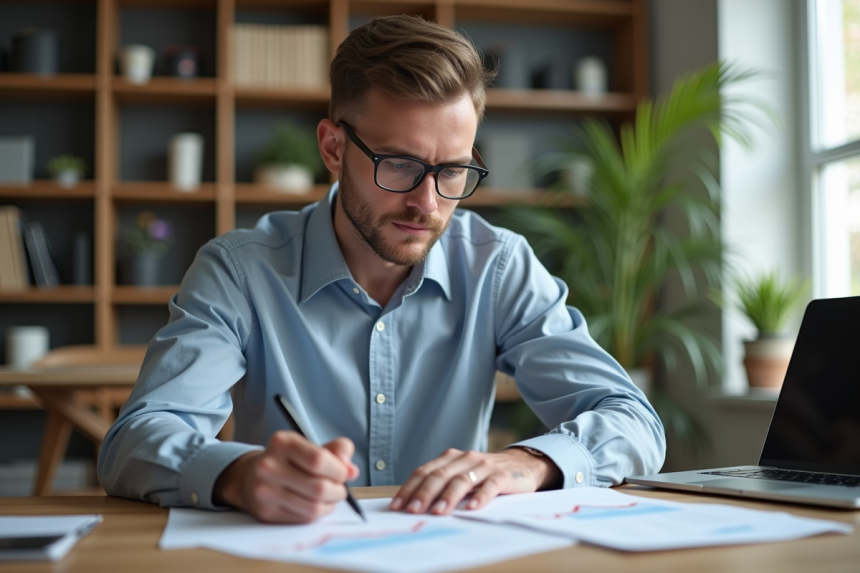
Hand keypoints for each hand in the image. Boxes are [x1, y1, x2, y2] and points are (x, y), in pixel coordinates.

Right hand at [213, 431, 359, 522]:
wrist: (252, 476)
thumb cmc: (290, 460)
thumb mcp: (311, 446)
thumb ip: (337, 451)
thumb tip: (351, 470)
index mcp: (282, 443)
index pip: (319, 460)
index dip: (339, 470)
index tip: (343, 473)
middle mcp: (269, 466)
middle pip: (319, 488)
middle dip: (338, 491)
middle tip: (340, 489)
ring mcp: (265, 491)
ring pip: (313, 508)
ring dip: (330, 505)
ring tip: (329, 497)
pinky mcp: (266, 512)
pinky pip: (303, 518)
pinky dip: (317, 514)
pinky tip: (315, 505)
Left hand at [389, 447, 560, 514]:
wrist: (521, 464)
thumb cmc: (484, 475)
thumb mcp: (460, 475)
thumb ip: (441, 485)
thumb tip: (412, 506)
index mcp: (450, 458)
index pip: (424, 471)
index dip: (409, 488)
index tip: (397, 506)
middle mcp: (465, 458)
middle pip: (440, 474)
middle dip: (424, 493)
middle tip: (413, 510)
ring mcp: (485, 465)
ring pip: (462, 479)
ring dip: (449, 496)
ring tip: (439, 511)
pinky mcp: (503, 475)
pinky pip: (490, 485)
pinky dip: (480, 496)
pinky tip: (472, 508)